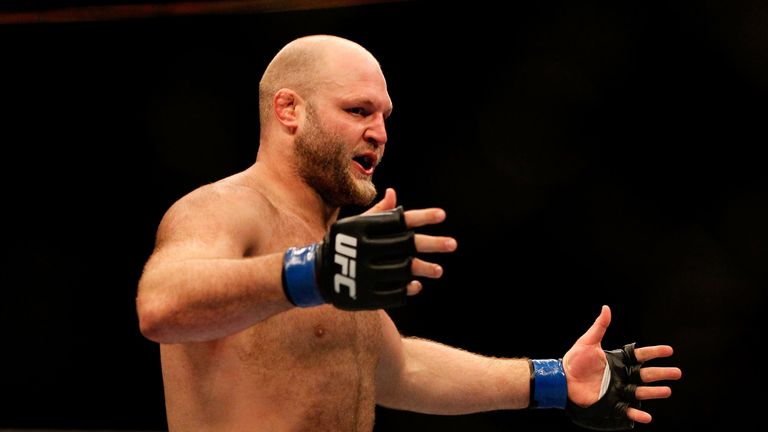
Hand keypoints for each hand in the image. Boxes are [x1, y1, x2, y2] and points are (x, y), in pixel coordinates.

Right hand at [283, 188, 456, 309]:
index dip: (422, 217)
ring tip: (439, 270)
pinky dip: (407, 288)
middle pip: (406, 245)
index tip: (443, 215)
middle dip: (432, 244)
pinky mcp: (366, 295)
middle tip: (452, 244)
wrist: (316, 274)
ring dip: (424, 269)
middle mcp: (365, 249)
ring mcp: (366, 274)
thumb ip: (377, 214)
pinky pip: (394, 292)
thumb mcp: (353, 225)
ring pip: (404, 270)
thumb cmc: (341, 244)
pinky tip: (416, 284)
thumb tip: (395, 194)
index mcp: (363, 229)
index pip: (398, 220)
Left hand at [563, 305, 682, 424]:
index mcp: (619, 361)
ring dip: (654, 392)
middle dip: (661, 373)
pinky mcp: (612, 404)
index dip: (654, 353)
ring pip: (641, 392)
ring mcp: (619, 390)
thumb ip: (599, 326)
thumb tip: (606, 308)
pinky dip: (637, 414)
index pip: (640, 356)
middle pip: (646, 374)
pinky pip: (627, 410)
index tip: (669, 350)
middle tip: (677, 373)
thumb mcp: (587, 341)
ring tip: (667, 391)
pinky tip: (648, 417)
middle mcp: (622, 376)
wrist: (563, 379)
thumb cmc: (575, 360)